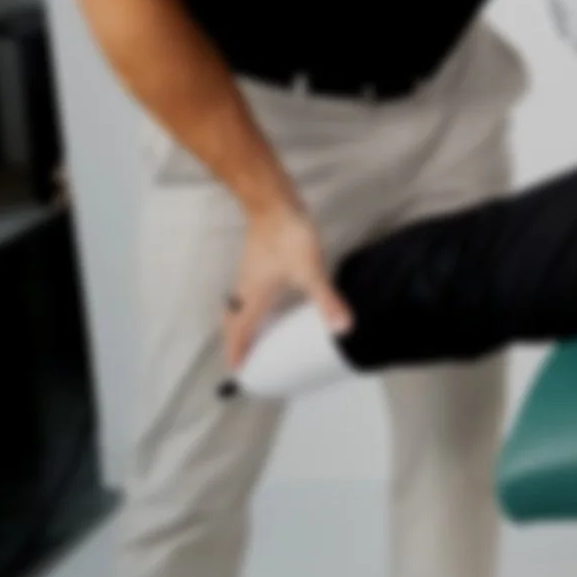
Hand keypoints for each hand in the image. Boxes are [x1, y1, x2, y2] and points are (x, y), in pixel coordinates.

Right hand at [223, 204, 352, 371]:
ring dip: (241, 323)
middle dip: (236, 341)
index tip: (238, 371)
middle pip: (233, 322)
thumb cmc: (287, 237)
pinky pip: (246, 292)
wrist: (273, 204)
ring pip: (238, 306)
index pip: (241, 332)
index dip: (238, 353)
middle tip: (243, 356)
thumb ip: (326, 300)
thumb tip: (342, 328)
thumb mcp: (311, 271)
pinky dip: (250, 305)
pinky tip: (269, 301)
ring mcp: (249, 274)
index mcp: (254, 298)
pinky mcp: (256, 261)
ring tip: (254, 334)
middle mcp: (246, 289)